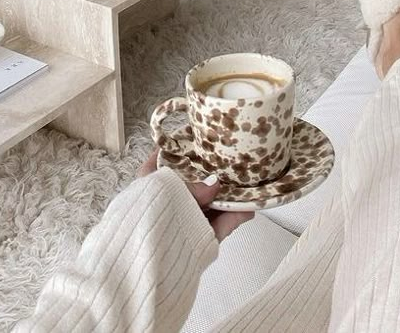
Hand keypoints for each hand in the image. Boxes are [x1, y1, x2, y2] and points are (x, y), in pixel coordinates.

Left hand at [138, 149, 253, 242]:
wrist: (151, 260)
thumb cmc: (150, 214)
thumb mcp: (168, 188)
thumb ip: (193, 186)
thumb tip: (215, 184)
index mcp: (150, 186)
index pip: (158, 163)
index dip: (173, 150)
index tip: (191, 139)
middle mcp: (167, 203)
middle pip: (190, 185)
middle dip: (209, 175)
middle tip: (226, 162)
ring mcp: (184, 222)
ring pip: (208, 205)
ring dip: (226, 196)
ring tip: (245, 183)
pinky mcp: (199, 239)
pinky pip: (219, 225)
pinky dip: (234, 217)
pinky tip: (249, 208)